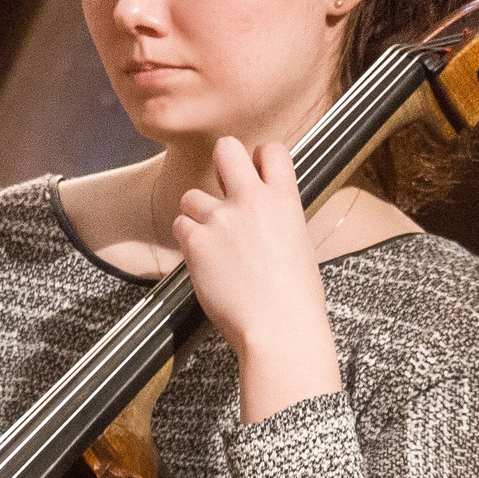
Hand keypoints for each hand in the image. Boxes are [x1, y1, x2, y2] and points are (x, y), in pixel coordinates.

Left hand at [174, 138, 341, 422]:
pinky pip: (180, 226)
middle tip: (222, 191)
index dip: (259, 159)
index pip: (272, 149)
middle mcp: (252, 200)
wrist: (280, 329)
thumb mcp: (298, 245)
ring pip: (191, 195)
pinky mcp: (196, 240)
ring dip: (197, 215)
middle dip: (221, 163)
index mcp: (285, 200)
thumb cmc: (295, 299)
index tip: (255, 175)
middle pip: (226, 148)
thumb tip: (262, 218)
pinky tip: (203, 262)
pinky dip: (187, 242)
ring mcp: (221, 218)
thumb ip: (278, 219)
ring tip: (212, 245)